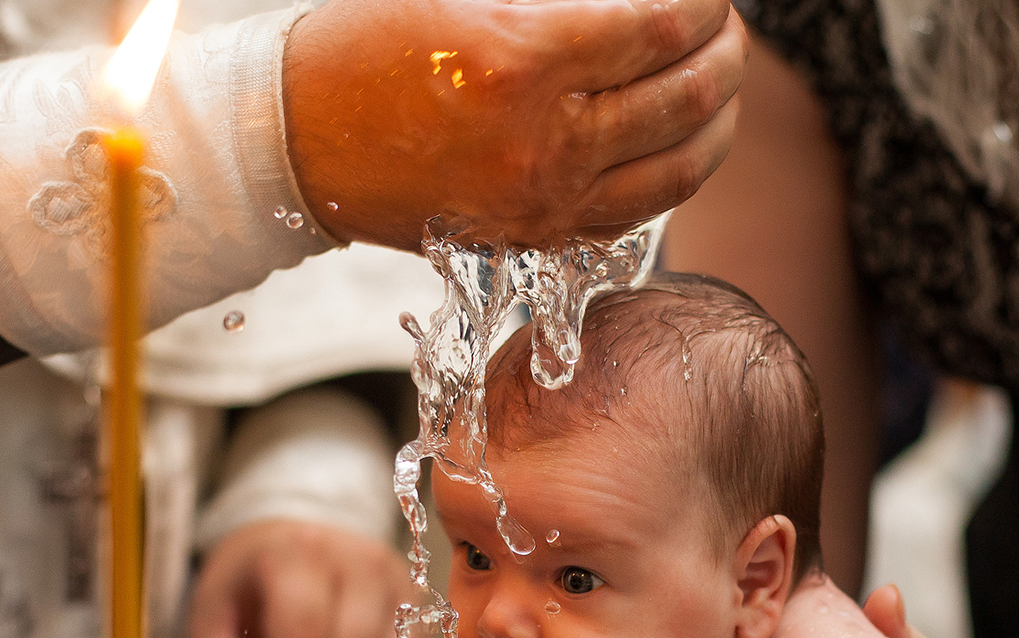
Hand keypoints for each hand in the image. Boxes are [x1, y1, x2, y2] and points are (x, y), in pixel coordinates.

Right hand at [283, 0, 746, 249]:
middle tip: (727, 28)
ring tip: (724, 84)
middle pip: (685, 95)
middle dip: (726, 53)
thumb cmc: (363, 45)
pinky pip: (637, 213)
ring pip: (680, 166)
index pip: (658, 27)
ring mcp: (542, 199)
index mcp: (520, 59)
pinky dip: (677, 173)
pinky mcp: (534, 235)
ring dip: (720, 118)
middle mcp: (541, 140)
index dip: (701, 3)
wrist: (291, 141)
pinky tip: (684, 142)